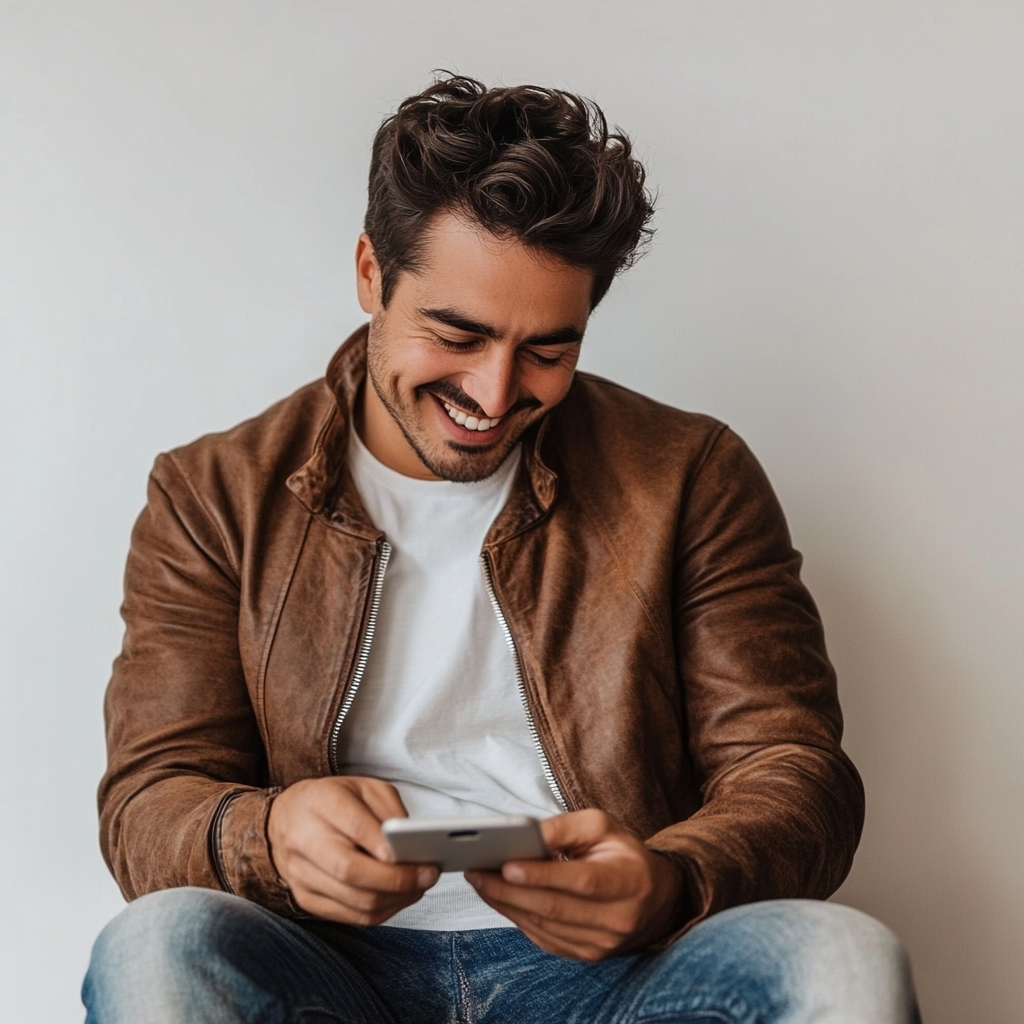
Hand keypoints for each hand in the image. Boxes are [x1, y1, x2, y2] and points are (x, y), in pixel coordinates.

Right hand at [267, 776, 438, 923]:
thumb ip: (390, 810)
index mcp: (320, 802)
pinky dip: (381, 911)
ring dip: (394, 899)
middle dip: (396, 879)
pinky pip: (349, 916)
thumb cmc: (334, 800)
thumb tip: (413, 843)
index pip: (354, 826)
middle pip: (351, 871)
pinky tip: (398, 898)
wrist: (287, 818)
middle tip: (428, 875)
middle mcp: (304, 839)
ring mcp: (301, 874)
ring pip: (354, 900)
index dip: (383, 844)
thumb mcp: (364, 788)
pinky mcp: (305, 899)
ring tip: (419, 887)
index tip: (412, 853)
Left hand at [465, 809, 684, 960]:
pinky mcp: (586, 955)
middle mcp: (617, 918)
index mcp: (628, 881)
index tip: (506, 864)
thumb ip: (567, 826)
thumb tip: (528, 834)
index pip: (581, 881)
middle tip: (476, 871)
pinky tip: (498, 900)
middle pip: (555, 908)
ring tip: (479, 882)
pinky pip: (544, 939)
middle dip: (509, 890)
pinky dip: (517, 919)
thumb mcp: (603, 826)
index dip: (542, 875)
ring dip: (506, 905)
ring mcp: (602, 943)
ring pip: (544, 927)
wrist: (655, 899)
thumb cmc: (622, 854)